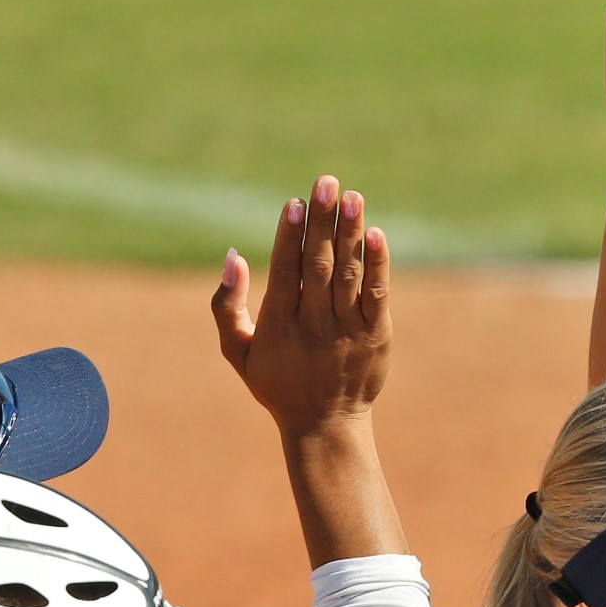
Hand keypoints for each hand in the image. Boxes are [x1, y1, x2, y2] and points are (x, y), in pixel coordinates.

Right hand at [212, 176, 390, 436]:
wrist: (325, 424)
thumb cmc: (277, 383)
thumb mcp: (238, 351)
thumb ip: (227, 305)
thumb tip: (232, 256)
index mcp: (278, 324)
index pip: (285, 270)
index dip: (289, 235)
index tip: (295, 203)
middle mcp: (313, 323)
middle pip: (318, 264)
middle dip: (323, 221)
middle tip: (326, 183)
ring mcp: (347, 328)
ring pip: (348, 273)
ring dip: (350, 233)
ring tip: (353, 197)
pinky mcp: (375, 334)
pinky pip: (377, 294)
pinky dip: (378, 265)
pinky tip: (376, 235)